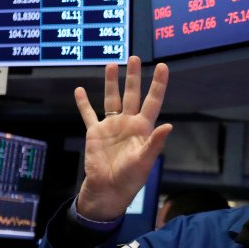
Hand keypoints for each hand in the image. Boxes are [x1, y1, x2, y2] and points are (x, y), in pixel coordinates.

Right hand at [74, 56, 171, 220]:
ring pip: (112, 99)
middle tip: (135, 58)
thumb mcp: (145, 161)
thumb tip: (169, 126)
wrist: (108, 189)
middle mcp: (129, 123)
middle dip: (134, 76)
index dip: (158, 84)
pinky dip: (83, 103)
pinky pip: (88, 114)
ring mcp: (112, 126)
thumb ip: (155, 143)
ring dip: (111, 82)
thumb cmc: (130, 178)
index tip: (163, 67)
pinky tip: (79, 90)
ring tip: (112, 65)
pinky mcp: (95, 132)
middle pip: (132, 94)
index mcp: (143, 128)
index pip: (153, 101)